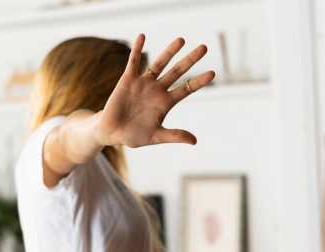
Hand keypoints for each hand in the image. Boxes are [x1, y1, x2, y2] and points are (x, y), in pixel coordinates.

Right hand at [96, 34, 215, 147]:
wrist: (112, 133)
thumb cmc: (134, 136)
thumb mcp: (156, 136)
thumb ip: (174, 136)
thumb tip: (195, 141)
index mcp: (166, 102)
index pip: (186, 88)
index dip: (199, 81)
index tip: (212, 74)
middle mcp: (157, 89)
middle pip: (177, 71)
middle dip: (190, 60)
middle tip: (204, 48)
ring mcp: (143, 83)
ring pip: (159, 64)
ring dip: (170, 52)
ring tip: (182, 40)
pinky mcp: (128, 80)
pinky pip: (134, 62)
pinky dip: (137, 49)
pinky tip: (142, 36)